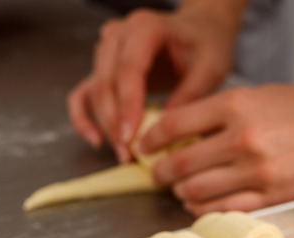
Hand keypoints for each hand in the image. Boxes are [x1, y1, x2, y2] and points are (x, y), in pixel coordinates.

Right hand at [67, 5, 242, 162]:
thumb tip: (164, 129)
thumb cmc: (206, 46)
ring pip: (95, 91)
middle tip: (128, 153)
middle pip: (107, 82)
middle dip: (114, 122)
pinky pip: (83, 94)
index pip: (128, 68)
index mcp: (146, 27)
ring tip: (123, 154)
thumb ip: (189, 95)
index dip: (127, 105)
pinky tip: (97, 141)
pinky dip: (83, 118)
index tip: (130, 137)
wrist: (199, 31)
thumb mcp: (210, 68)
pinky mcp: (103, 69)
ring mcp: (106, 51)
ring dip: (104, 125)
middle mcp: (119, 35)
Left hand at [137, 84, 293, 214]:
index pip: (173, 125)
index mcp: (235, 106)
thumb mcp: (259, 96)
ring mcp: (257, 170)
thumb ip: (221, 114)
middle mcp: (242, 138)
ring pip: (198, 191)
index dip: (150, 140)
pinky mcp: (273, 195)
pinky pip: (225, 209)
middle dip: (160, 173)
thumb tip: (181, 134)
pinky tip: (202, 205)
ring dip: (182, 194)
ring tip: (181, 190)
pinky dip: (206, 209)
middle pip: (180, 164)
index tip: (142, 148)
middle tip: (156, 175)